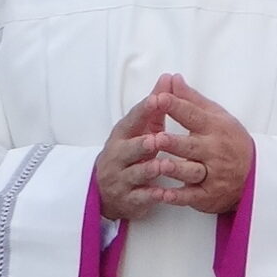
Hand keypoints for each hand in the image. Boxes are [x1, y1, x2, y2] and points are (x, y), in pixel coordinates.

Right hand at [95, 86, 171, 223]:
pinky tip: (164, 194)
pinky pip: (140, 198)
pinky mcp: (128, 200)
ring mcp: (121, 179)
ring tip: (164, 165)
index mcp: (122, 136)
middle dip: (142, 144)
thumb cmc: (132, 152)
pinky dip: (152, 196)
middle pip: (129, 149)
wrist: (108, 191)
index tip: (157, 99)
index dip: (143, 111)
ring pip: (136, 174)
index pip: (131, 121)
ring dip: (150, 169)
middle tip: (156, 139)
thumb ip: (155, 106)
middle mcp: (117, 157)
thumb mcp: (141, 129)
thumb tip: (168, 77)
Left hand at [150, 75, 254, 215]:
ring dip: (175, 170)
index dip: (177, 107)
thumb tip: (173, 79)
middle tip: (157, 138)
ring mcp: (212, 174)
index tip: (160, 98)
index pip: (193, 115)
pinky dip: (177, 197)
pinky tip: (163, 195)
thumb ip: (191, 100)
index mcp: (214, 127)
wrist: (252, 175)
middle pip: (191, 146)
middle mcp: (214, 150)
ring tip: (159, 165)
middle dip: (174, 143)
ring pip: (191, 171)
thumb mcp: (216, 116)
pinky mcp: (207, 195)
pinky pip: (191, 196)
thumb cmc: (229, 140)